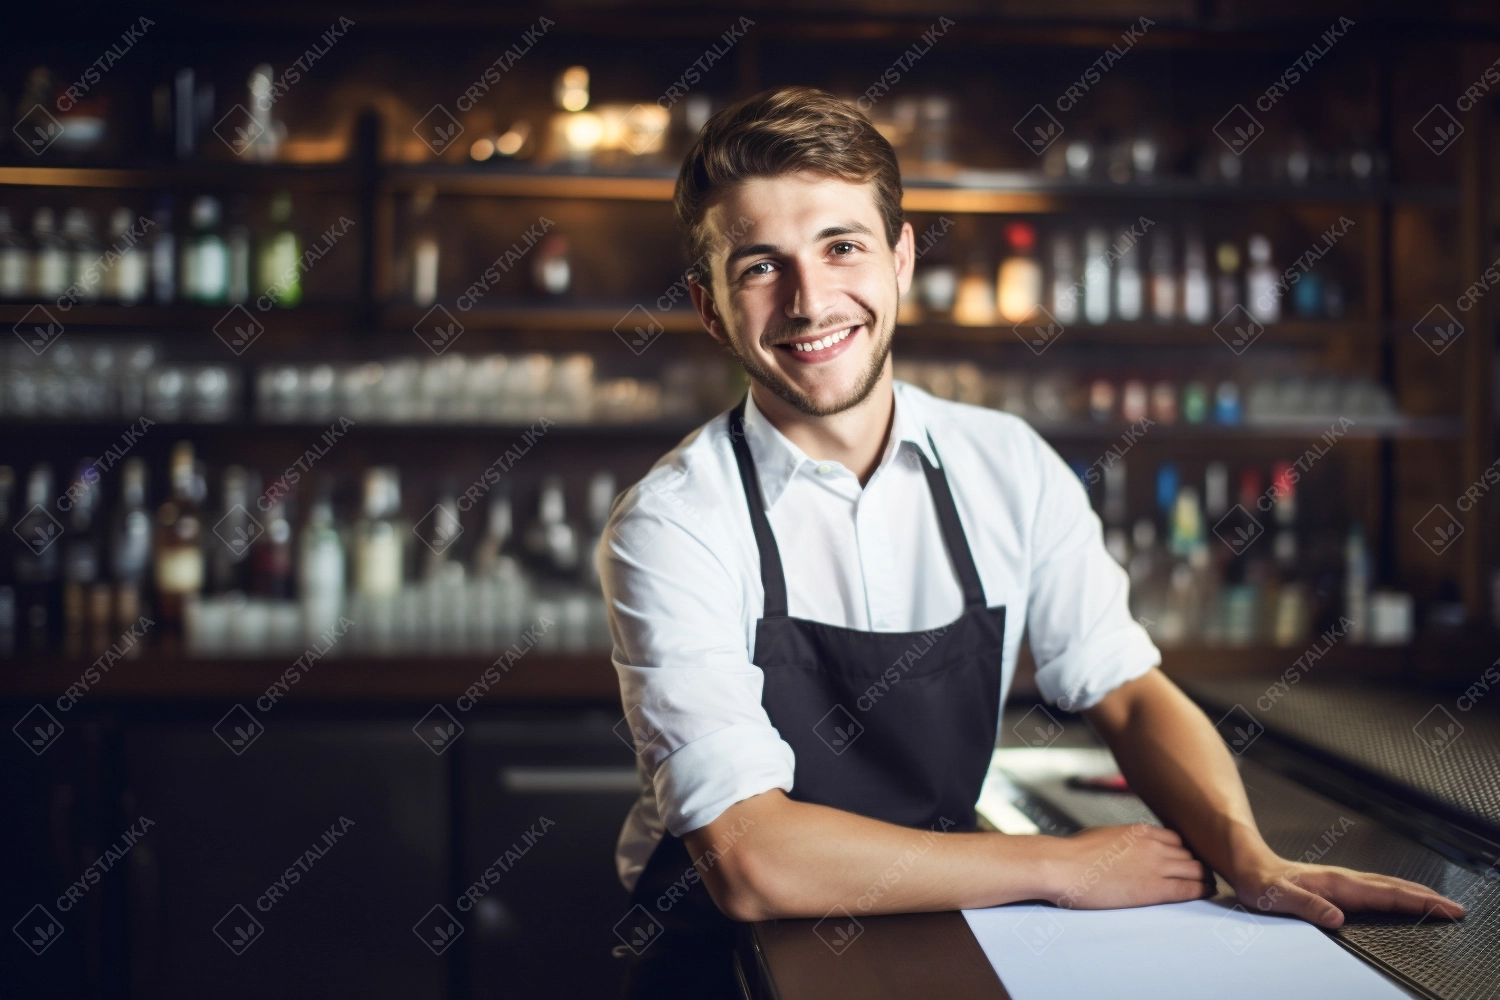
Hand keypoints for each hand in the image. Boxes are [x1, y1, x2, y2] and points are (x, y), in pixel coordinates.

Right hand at [1049, 824, 1212, 909]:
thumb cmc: (1073, 854)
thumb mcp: (1104, 836)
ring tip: (1210, 884)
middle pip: (1190, 854)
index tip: (1187, 861)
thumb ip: (1122, 841)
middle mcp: (1153, 845)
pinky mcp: (1155, 888)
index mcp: (1140, 831)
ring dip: (1205, 877)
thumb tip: (1123, 850)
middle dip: (1198, 864)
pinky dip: (1203, 889)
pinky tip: (1208, 892)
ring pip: (1196, 869)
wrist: (1063, 866)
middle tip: (1204, 875)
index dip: (1185, 851)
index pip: (1177, 839)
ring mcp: (1156, 865)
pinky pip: (1190, 888)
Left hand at [1229, 856, 1466, 928]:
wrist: (1245, 864)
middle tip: (1456, 908)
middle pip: (1394, 888)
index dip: (1418, 902)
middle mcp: (1342, 880)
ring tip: (1438, 903)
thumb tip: (1337, 918)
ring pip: (1386, 887)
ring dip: (1414, 894)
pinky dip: (1394, 894)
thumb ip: (1306, 906)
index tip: (1446, 908)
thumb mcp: (1277, 897)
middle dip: (1427, 898)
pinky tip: (1398, 900)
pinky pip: (1374, 889)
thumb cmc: (1258, 882)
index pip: (1387, 894)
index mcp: (1336, 884)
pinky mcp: (1334, 886)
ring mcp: (1340, 881)